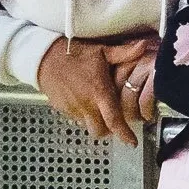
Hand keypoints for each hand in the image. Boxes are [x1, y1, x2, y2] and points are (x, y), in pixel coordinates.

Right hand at [35, 34, 155, 143]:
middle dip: (110, 130)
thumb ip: (124, 53)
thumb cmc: (74, 54)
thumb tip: (143, 46)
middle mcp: (86, 104)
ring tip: (102, 110)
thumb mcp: (102, 51)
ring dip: (97, 122)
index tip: (132, 142)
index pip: (113, 120)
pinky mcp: (63, 110)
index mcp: (99, 92)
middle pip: (101, 130)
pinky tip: (88, 103)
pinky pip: (78, 119)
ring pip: (89, 126)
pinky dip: (86, 116)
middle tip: (117, 122)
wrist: (45, 59)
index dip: (124, 134)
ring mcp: (73, 109)